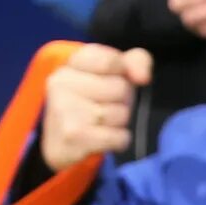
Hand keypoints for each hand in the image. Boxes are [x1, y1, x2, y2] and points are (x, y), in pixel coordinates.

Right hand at [41, 43, 155, 166]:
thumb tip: (143, 77)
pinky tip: (103, 137)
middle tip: (105, 105)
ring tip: (101, 122)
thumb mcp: (115, 73)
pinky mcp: (73, 135)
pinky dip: (119, 140)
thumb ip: (136, 61)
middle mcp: (63, 82)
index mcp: (72, 63)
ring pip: (121, 114)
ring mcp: (65, 109)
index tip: (115, 78)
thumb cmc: (94, 101)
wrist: (62, 143)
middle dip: (123, 100)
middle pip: (120, 88)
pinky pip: (119, 137)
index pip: (110, 61)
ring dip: (119, 122)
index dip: (123, 72)